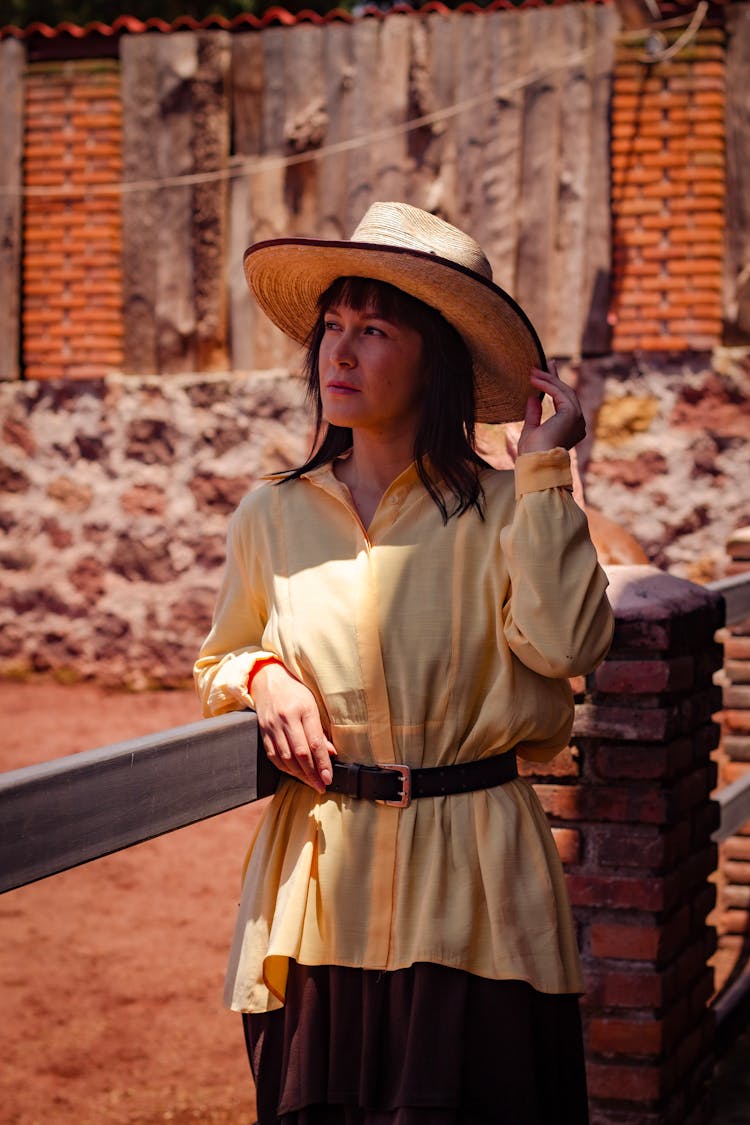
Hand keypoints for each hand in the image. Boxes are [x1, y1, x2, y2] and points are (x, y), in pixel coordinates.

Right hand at [251, 662, 335, 792]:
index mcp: (304, 709)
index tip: (328, 778)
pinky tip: (294, 774)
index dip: (323, 764)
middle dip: (312, 774)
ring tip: (310, 783)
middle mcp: (286, 718)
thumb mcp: (313, 704)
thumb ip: (321, 730)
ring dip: (299, 775)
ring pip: (285, 758)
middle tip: (321, 786)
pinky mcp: (262, 731)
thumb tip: (331, 753)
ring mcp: (272, 726)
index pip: (315, 743)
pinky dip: (284, 768)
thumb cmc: (296, 691)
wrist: (267, 679)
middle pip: (300, 753)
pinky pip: (273, 755)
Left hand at [517, 360, 585, 455]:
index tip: (547, 374)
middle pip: (567, 393)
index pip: (564, 402)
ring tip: (533, 372)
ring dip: (548, 379)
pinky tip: (534, 380)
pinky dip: (546, 385)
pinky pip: (559, 393)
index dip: (555, 386)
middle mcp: (578, 423)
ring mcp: (577, 418)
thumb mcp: (531, 430)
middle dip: (554, 378)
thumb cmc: (532, 454)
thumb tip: (533, 397)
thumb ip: (534, 415)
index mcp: (571, 429)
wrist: (536, 463)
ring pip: (564, 391)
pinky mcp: (572, 413)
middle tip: (545, 363)